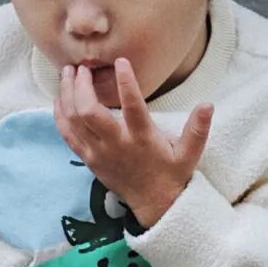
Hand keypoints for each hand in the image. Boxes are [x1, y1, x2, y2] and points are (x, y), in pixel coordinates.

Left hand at [54, 57, 213, 226]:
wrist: (154, 205)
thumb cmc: (172, 174)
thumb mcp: (190, 154)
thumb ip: (198, 129)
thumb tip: (208, 104)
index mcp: (142, 139)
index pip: (132, 107)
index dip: (125, 83)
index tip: (120, 61)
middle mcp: (116, 145)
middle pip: (88, 112)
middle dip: (81, 85)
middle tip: (82, 66)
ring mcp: (98, 153)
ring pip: (73, 120)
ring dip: (66, 94)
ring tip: (67, 74)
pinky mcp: (88, 160)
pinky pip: (67, 135)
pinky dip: (60, 115)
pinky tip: (59, 98)